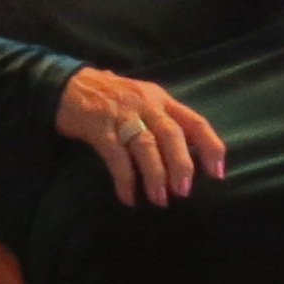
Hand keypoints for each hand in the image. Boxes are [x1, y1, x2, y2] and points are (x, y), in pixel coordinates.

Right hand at [57, 67, 223, 207]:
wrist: (67, 85)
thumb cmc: (112, 97)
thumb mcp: (144, 101)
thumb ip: (165, 121)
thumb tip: (191, 152)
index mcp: (162, 99)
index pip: (195, 121)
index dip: (210, 146)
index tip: (217, 173)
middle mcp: (146, 105)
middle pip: (172, 135)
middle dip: (181, 165)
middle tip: (184, 191)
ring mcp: (122, 115)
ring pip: (146, 146)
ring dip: (155, 175)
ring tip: (160, 199)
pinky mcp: (99, 128)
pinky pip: (116, 157)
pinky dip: (125, 180)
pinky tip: (129, 197)